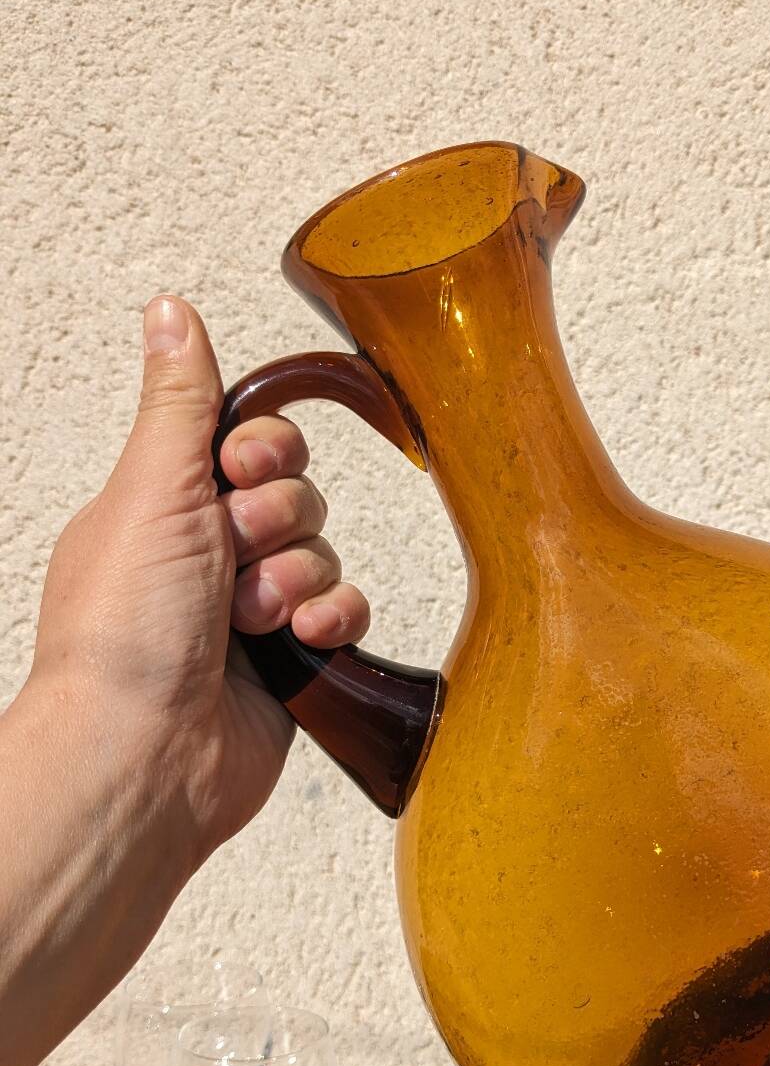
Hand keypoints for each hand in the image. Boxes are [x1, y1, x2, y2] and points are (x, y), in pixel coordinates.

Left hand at [27, 294, 367, 869]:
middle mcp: (207, 552)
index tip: (241, 470)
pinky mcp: (294, 658)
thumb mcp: (151, 492)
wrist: (148, 754)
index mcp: (163, 505)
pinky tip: (300, 640)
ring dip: (295, 580)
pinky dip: (330, 620)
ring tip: (252, 618)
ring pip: (323, 552)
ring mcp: (252, 608)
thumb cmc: (126, 632)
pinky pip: (347, 610)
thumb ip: (179, 402)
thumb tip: (170, 310)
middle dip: (276, 523)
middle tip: (234, 557)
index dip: (261, 451)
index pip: (246, 441)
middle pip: (293, 493)